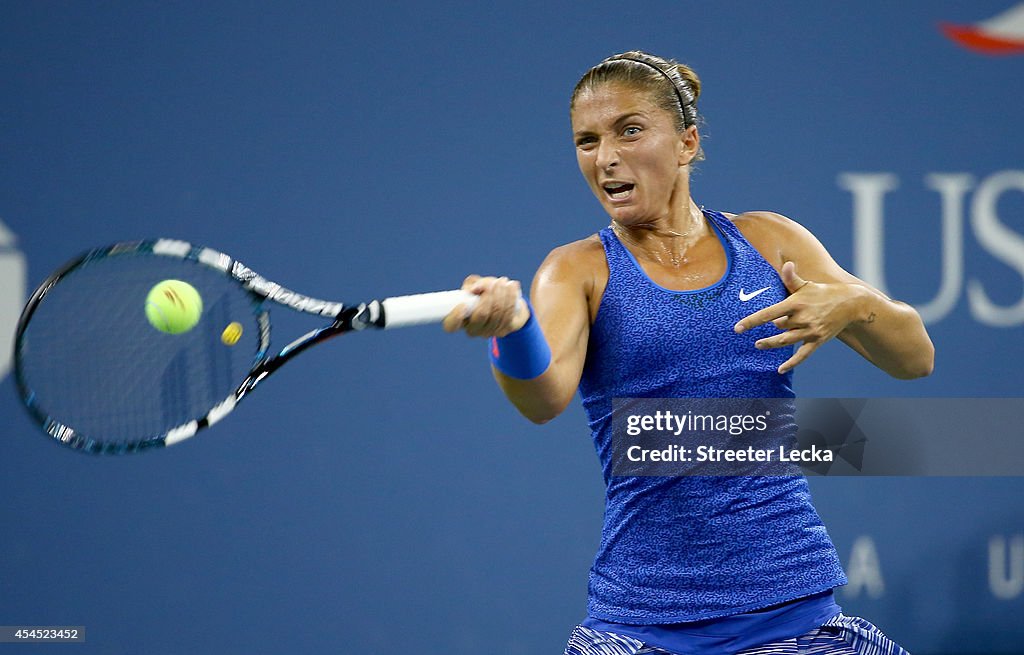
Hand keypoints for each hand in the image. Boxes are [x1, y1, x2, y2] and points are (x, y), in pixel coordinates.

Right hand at [442, 274, 530, 337]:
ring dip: (502, 294)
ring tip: (503, 281)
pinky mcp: (503, 331)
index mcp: (458, 320)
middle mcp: (472, 329)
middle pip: (481, 315)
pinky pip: (509, 313)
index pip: (451, 325)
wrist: (502, 303)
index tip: (463, 305)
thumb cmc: (482, 293)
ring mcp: (488, 332)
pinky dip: (511, 297)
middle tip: (493, 284)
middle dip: (488, 296)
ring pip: (497, 312)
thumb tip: (476, 288)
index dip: (456, 317)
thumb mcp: (473, 285)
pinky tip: (512, 286)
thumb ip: (473, 283)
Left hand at [733, 261, 865, 373]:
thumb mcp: (806, 285)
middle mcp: (802, 318)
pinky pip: (803, 355)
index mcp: (795, 303)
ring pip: (785, 341)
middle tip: (756, 337)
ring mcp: (810, 330)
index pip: (768, 314)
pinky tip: (780, 370)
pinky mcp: (818, 340)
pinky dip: (791, 363)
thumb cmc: (823, 293)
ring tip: (759, 345)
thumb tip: (786, 264)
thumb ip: (791, 278)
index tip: (737, 328)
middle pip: (778, 327)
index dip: (751, 322)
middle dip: (769, 330)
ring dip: (771, 345)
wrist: (850, 304)